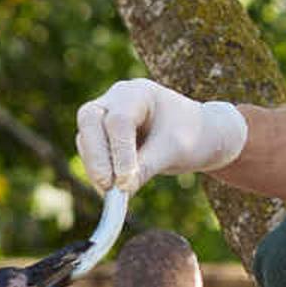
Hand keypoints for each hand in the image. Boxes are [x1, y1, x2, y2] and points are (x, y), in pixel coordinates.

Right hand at [74, 78, 247, 193]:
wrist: (199, 135)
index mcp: (139, 93)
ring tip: (113, 193)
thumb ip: (147, 167)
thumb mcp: (175, 151)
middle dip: (96, 155)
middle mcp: (117, 98)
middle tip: (106, 186)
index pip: (120, 120)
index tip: (124, 182)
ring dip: (95, 166)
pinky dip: (97, 170)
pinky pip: (90, 151)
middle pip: (90, 119)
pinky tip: (111, 190)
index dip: (119, 151)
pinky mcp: (103, 134)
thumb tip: (121, 190)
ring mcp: (106, 114)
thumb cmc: (191, 135)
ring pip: (86, 137)